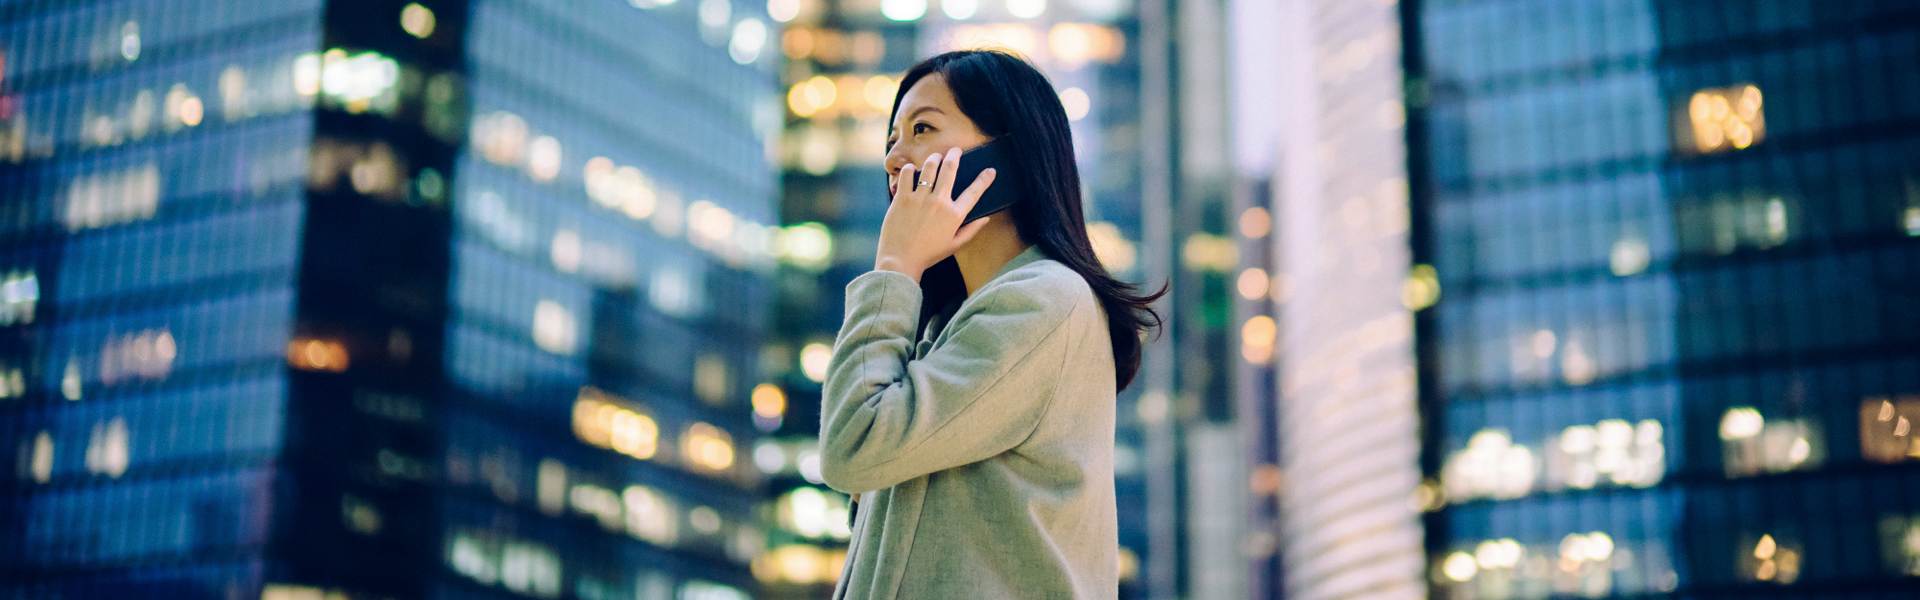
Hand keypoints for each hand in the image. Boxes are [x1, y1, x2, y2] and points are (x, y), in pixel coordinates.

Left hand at [874, 146, 996, 281]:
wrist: (901, 261)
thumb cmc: (928, 254)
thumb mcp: (955, 245)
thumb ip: (971, 230)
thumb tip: (986, 218)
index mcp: (954, 215)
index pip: (974, 192)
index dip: (984, 179)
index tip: (990, 170)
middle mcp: (939, 203)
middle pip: (950, 169)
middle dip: (955, 155)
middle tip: (955, 151)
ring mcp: (920, 199)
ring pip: (930, 167)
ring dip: (934, 158)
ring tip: (935, 157)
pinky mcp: (902, 198)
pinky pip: (907, 174)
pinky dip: (910, 169)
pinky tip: (912, 170)